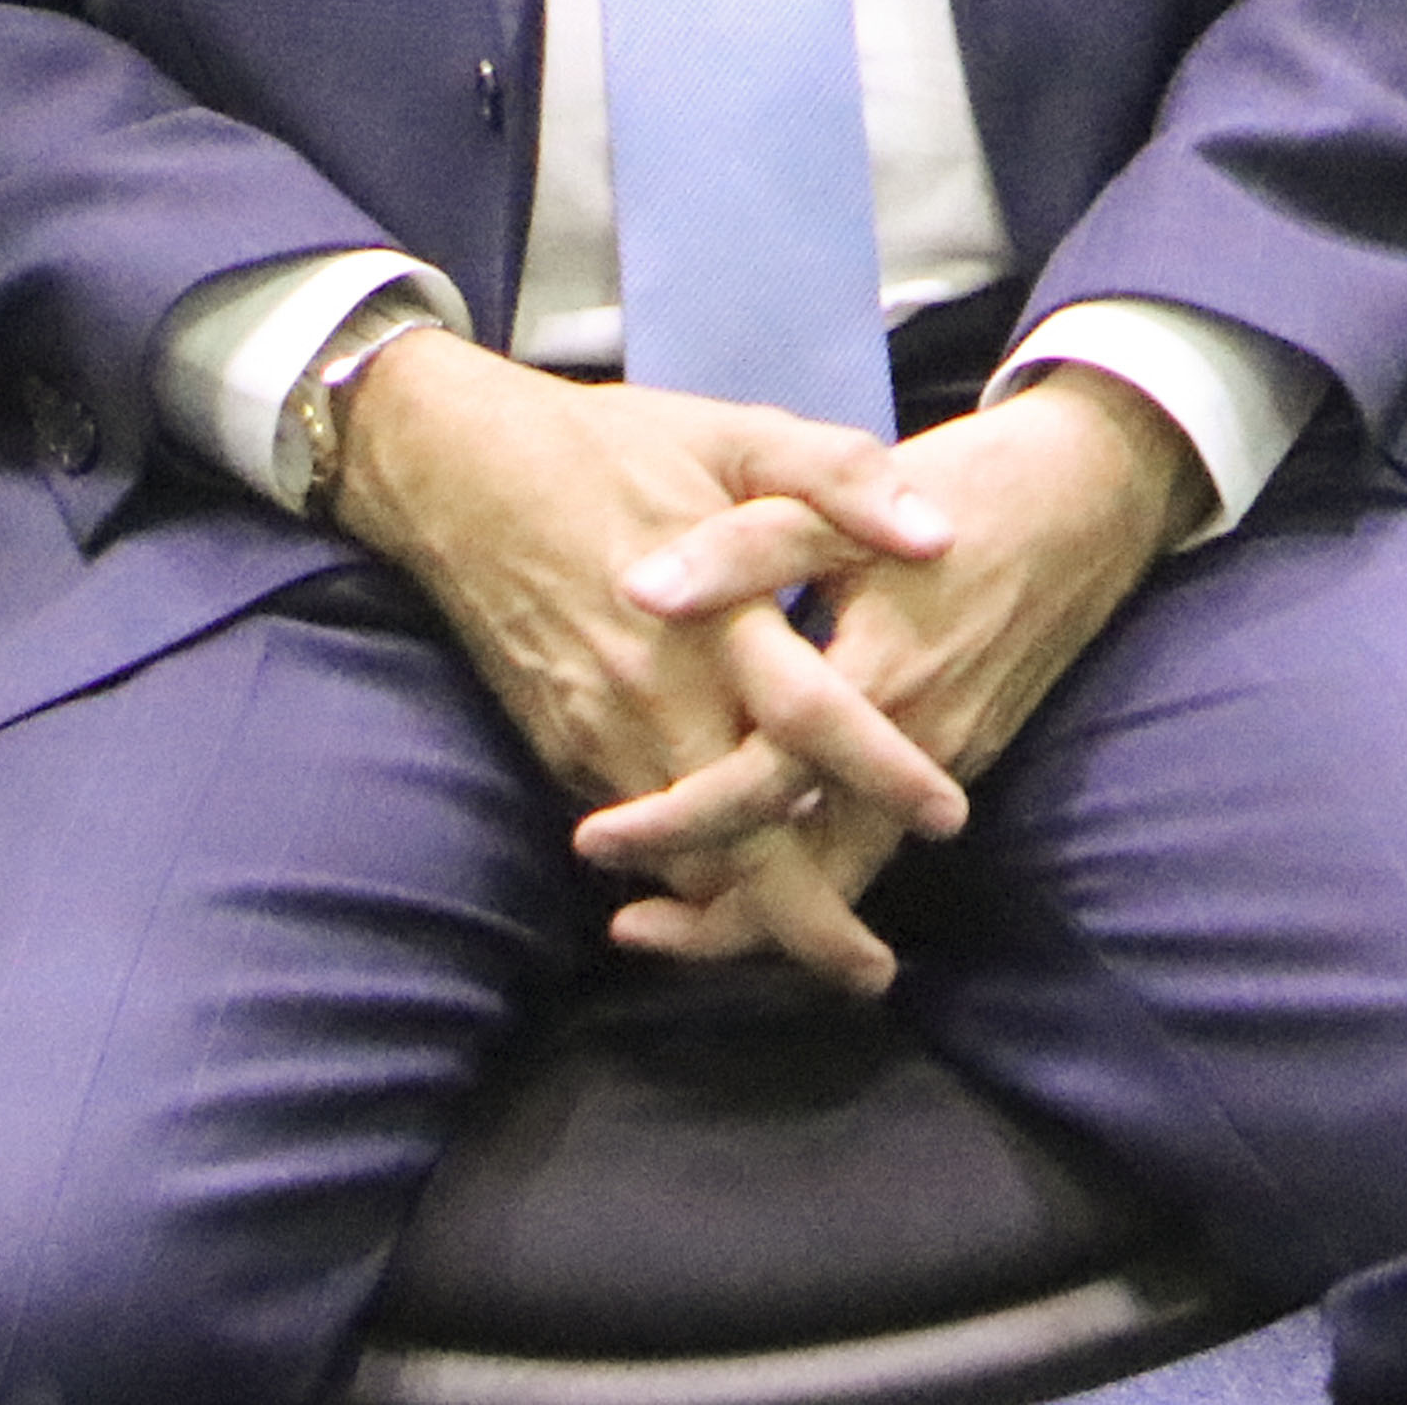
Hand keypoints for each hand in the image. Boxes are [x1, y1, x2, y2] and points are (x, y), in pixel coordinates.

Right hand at [327, 337, 971, 988]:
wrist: (457, 471)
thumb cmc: (615, 445)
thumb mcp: (740, 433)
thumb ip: (841, 478)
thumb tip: (936, 536)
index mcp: (715, 618)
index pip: (810, 723)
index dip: (880, 776)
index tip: (949, 820)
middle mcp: (652, 695)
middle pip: (734, 839)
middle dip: (802, 917)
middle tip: (871, 972)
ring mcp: (595, 731)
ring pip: (675, 858)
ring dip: (741, 912)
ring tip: (819, 944)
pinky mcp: (559, 744)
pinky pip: (632, 834)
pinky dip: (682, 873)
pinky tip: (735, 888)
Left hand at [577, 372, 1207, 953]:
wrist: (1099, 488)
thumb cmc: (969, 484)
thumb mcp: (847, 494)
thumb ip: (744, 546)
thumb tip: (638, 589)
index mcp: (878, 677)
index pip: (762, 787)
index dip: (676, 823)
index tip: (594, 840)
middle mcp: (920, 739)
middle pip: (819, 874)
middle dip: (724, 921)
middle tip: (631, 930)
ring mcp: (954, 753)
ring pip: (856, 867)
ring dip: (773, 906)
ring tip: (680, 917)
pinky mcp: (973, 747)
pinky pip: (884, 833)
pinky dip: (821, 863)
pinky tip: (767, 850)